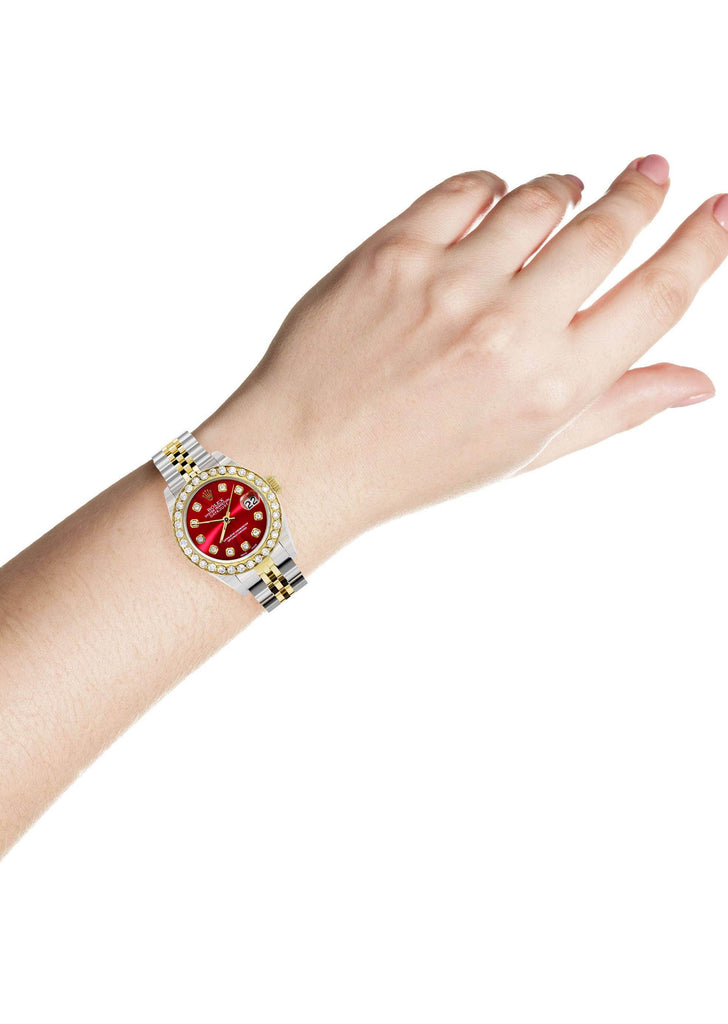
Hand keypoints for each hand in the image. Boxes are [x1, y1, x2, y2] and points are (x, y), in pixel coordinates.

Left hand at [200, 156, 726, 566]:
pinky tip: (490, 209)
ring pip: (540, 198)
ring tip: (559, 204)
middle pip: (605, 231)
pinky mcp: (392, 252)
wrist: (303, 459)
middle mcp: (509, 330)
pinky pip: (466, 189)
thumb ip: (614, 408)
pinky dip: (489, 190)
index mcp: (552, 388)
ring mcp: (449, 285)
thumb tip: (697, 382)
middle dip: (637, 195)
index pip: (654, 299)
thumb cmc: (416, 465)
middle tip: (648, 174)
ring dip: (560, 193)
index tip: (723, 208)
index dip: (700, 246)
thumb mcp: (524, 453)